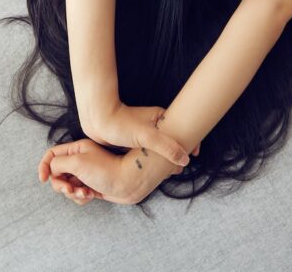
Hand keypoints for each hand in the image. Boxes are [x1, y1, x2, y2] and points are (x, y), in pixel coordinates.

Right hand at [38, 138, 143, 205]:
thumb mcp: (77, 162)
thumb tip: (51, 169)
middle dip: (61, 185)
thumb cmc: (105, 170)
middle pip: (57, 174)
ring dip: (73, 193)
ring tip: (85, 192)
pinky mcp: (90, 185)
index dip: (44, 166)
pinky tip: (92, 195)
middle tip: (70, 189)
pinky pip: (76, 194)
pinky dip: (81, 197)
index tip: (43, 180)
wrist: (128, 182)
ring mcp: (85, 173)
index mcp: (76, 149)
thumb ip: (59, 163)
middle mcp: (79, 159)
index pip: (51, 155)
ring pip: (66, 186)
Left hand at [83, 102, 200, 166]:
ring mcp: (144, 134)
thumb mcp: (146, 136)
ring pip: (159, 150)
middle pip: (172, 141)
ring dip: (163, 161)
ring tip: (166, 174)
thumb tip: (185, 160)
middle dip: (176, 156)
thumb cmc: (120, 123)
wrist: (96, 119)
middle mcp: (154, 125)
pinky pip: (148, 155)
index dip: (190, 142)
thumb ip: (166, 147)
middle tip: (177, 171)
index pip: (182, 129)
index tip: (194, 154)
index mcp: (161, 118)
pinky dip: (151, 163)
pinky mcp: (134, 143)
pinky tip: (150, 173)